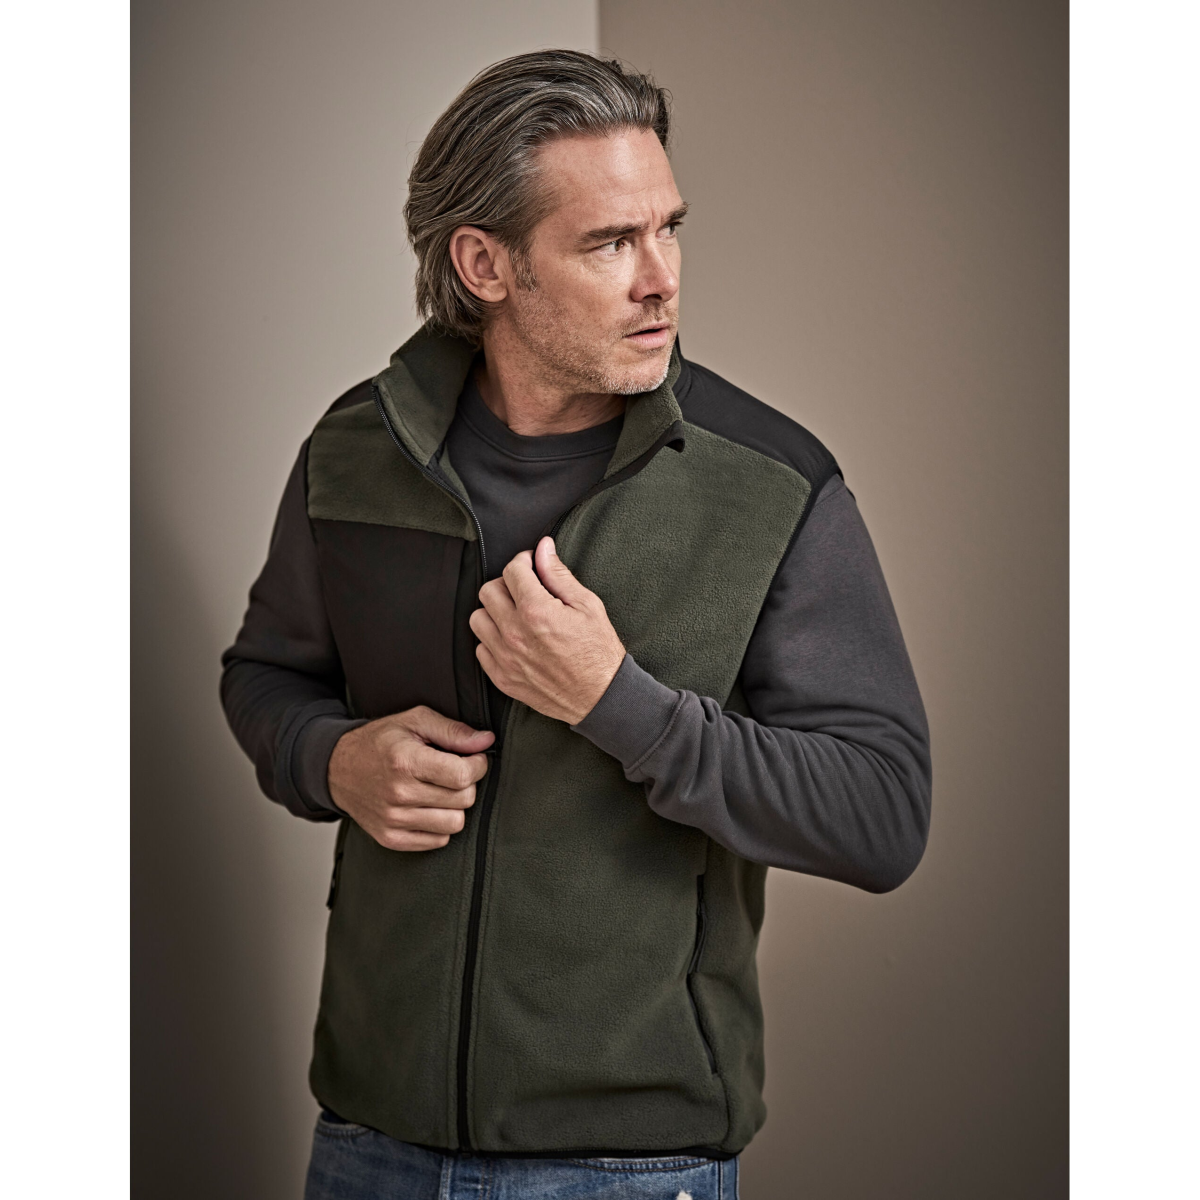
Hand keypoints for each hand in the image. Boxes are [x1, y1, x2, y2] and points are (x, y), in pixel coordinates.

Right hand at [327, 706, 493, 850]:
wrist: (337, 769)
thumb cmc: (381, 741)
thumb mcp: (415, 721)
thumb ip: (453, 731)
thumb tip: (486, 741)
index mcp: (405, 762)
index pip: (462, 775)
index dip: (478, 765)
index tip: (473, 758)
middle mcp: (398, 794)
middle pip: (463, 800)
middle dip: (467, 783)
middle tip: (453, 771)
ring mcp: (393, 820)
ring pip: (455, 823)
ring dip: (455, 806)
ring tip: (440, 790)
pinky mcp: (390, 838)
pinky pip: (438, 841)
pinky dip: (440, 825)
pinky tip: (428, 806)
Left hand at [469, 536, 625, 724]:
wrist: (601, 697)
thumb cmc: (599, 652)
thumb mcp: (587, 605)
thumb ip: (558, 574)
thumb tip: (543, 548)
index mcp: (536, 611)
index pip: (512, 570)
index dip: (523, 562)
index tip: (531, 566)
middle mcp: (514, 633)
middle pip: (488, 591)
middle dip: (506, 584)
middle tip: (524, 590)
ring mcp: (505, 657)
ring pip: (478, 619)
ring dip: (494, 612)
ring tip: (516, 615)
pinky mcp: (502, 678)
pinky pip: (480, 649)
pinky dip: (492, 640)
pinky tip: (513, 639)